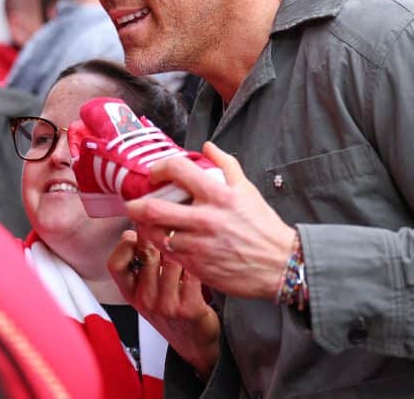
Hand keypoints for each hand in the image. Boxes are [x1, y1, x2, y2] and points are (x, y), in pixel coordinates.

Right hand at [108, 229, 219, 377]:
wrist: (194, 344)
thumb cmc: (170, 312)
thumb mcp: (146, 291)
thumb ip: (141, 264)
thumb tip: (138, 227)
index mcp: (131, 293)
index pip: (115, 264)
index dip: (124, 244)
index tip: (135, 233)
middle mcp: (145, 299)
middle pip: (147, 254)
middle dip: (160, 234)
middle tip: (170, 227)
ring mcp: (167, 304)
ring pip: (174, 259)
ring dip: (183, 246)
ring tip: (188, 242)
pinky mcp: (189, 307)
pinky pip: (193, 272)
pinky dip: (198, 261)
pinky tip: (201, 259)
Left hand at [126, 142, 296, 300]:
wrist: (280, 264)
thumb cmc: (263, 225)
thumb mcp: (247, 189)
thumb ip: (226, 165)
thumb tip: (207, 147)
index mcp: (218, 195)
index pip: (178, 171)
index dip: (159, 168)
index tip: (154, 175)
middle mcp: (206, 219)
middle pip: (155, 209)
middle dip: (136, 206)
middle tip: (132, 205)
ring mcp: (199, 245)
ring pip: (158, 235)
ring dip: (149, 229)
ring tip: (148, 225)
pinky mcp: (197, 267)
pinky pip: (169, 255)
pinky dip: (164, 247)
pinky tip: (166, 243)